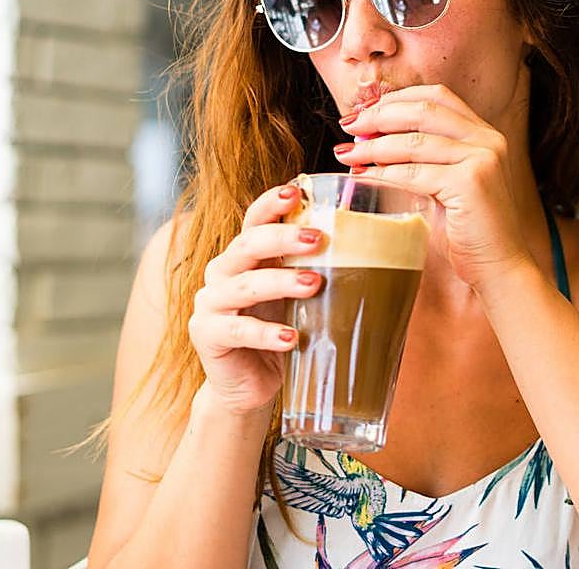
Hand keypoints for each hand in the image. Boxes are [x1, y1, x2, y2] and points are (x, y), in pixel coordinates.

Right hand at [188, 185, 324, 416]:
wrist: (251, 386)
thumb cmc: (281, 333)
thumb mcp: (298, 299)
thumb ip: (315, 272)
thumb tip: (371, 248)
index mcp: (244, 257)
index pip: (254, 220)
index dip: (271, 204)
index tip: (296, 192)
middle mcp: (222, 273)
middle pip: (247, 245)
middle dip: (282, 238)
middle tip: (318, 239)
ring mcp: (210, 303)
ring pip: (243, 285)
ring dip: (280, 282)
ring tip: (314, 284)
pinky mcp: (206, 335)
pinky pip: (236, 330)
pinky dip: (265, 333)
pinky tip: (290, 338)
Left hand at [336, 84, 534, 291]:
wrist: (499, 268)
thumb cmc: (467, 229)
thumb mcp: (444, 182)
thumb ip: (420, 158)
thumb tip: (367, 140)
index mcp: (483, 133)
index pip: (436, 96)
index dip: (396, 99)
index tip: (364, 112)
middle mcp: (487, 139)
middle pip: (423, 110)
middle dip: (379, 116)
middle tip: (349, 127)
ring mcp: (482, 158)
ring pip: (414, 141)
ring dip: (373, 147)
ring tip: (347, 154)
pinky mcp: (471, 182)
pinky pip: (414, 172)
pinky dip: (383, 173)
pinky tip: (364, 178)